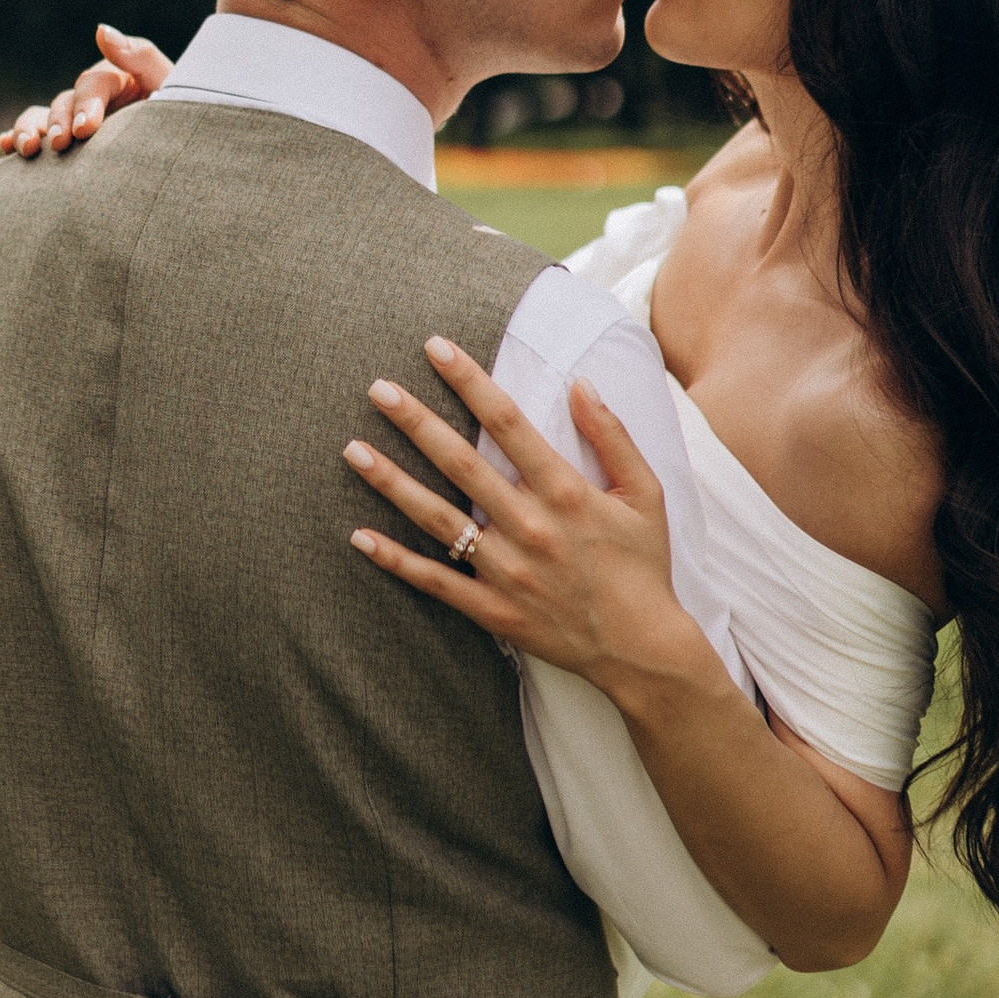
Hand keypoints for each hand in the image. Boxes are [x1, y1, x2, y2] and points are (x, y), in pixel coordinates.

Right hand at [1, 25, 171, 157]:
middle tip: (60, 144)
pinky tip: (6, 147)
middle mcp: (90, 97)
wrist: (187, 153)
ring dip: (29, 129)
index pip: (93, 86)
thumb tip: (100, 29)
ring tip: (27, 148)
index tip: (87, 129)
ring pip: (41, 117)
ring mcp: (75, 120)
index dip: (87, 105)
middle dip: (58, 123)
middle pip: (64, 102)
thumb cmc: (184, 114)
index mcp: (116, 77)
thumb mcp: (172, 83)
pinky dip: (16, 138)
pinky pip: (35, 136)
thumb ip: (140, 56)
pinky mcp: (65, 144)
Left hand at [345, 336, 712, 707]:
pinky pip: (435, 581)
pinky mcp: (493, 609)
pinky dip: (396, 560)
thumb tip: (581, 383)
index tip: (437, 348)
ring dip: (391, 482)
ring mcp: (506, 570)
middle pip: (461, 463)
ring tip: (353, 450)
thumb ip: (613, 436)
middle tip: (378, 389)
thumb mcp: (645, 493)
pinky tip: (359, 536)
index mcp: (566, 492)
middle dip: (416, 421)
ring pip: (438, 518)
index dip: (470, 382)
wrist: (642, 648)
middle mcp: (530, 526)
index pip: (508, 423)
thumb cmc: (644, 565)